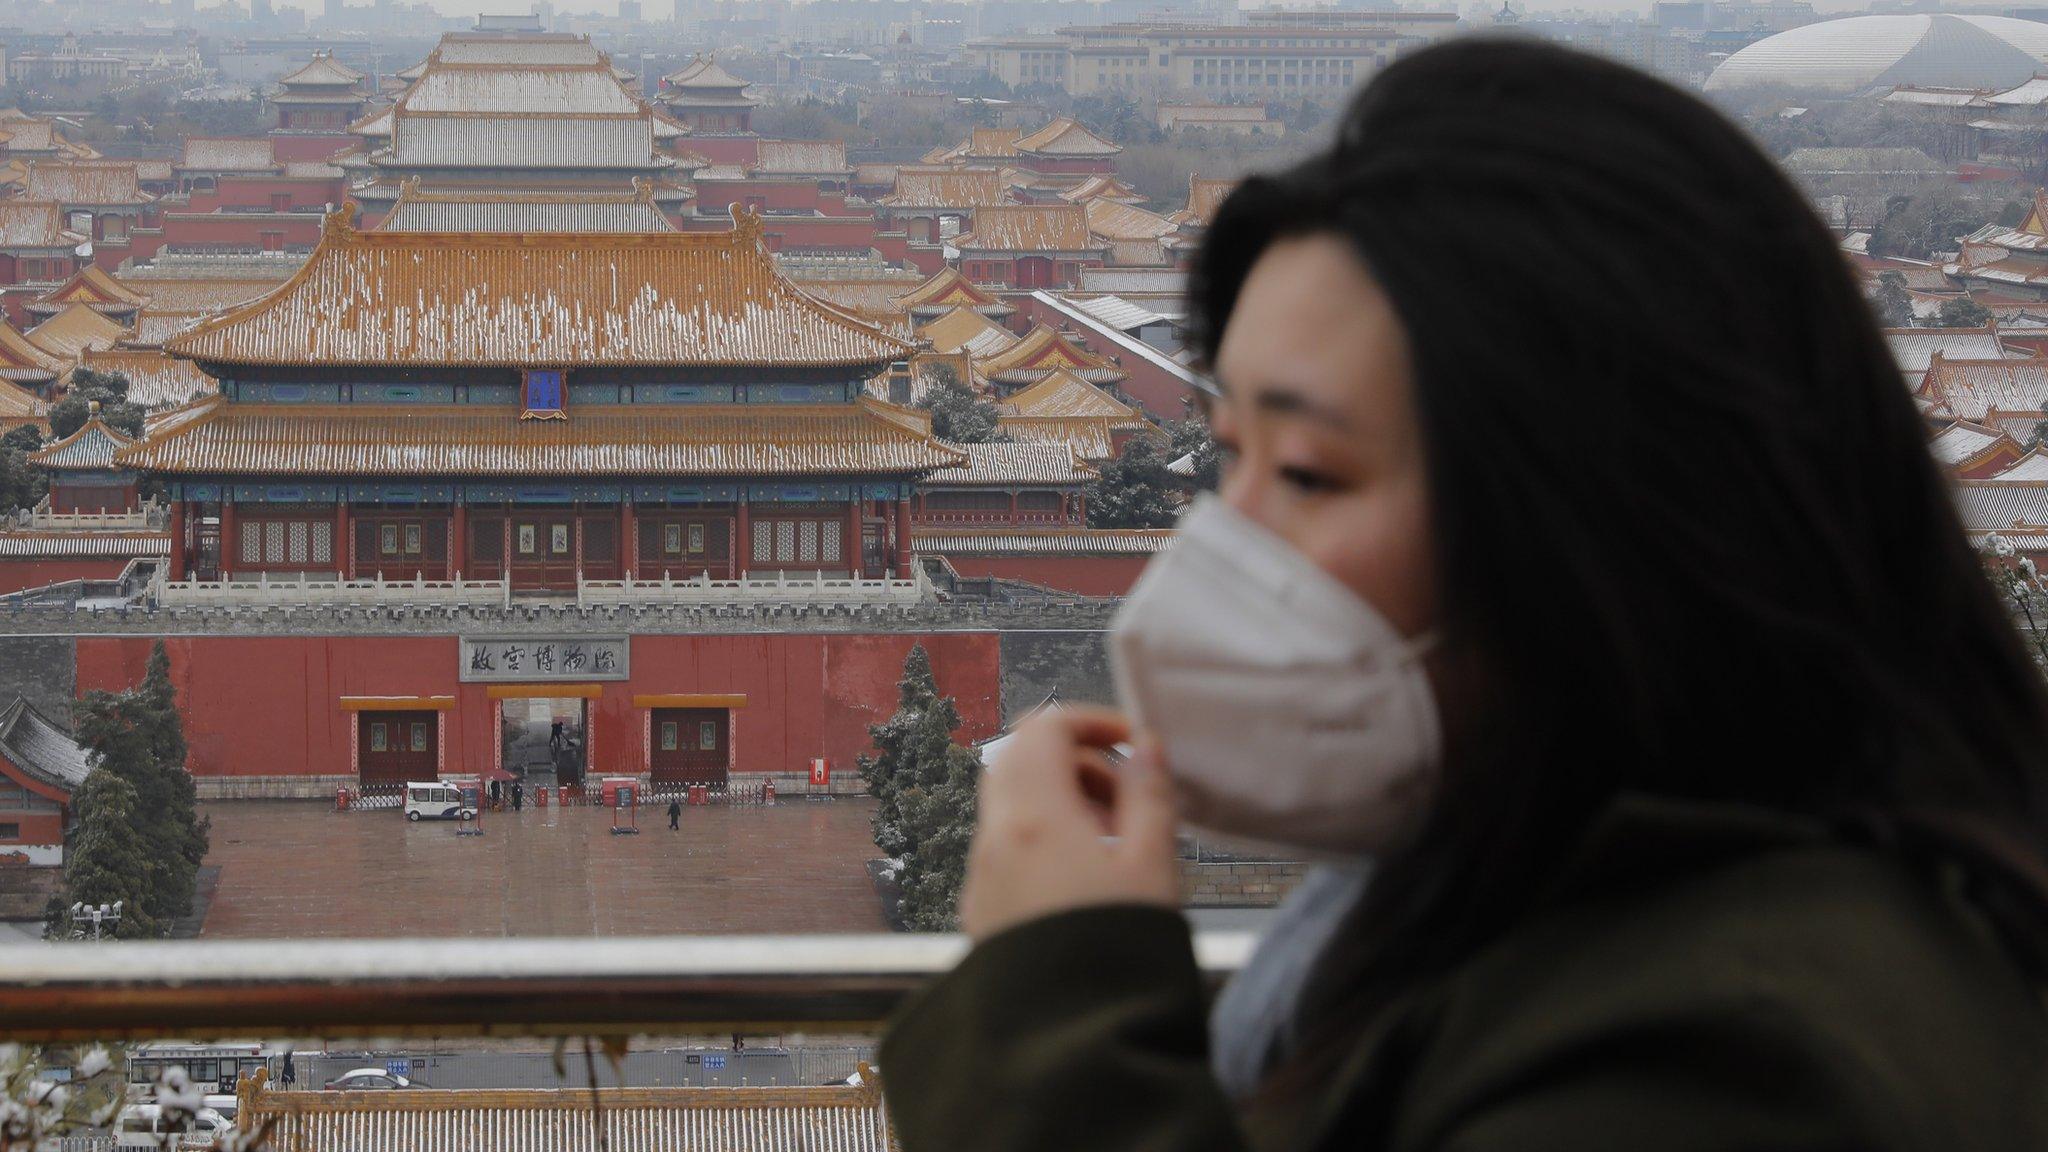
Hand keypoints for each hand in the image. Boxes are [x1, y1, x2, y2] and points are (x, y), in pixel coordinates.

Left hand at [960, 705, 1181, 941]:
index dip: (1090, 720)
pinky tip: (1084, 879)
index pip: (1044, 727)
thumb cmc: (1117, 952)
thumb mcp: (1154, 864)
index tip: (1130, 741)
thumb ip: (1150, 793)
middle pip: (1020, 760)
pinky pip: (1004, 849)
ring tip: (1113, 842)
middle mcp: (993, 839)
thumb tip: (1144, 746)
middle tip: (1124, 794)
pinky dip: (1040, 839)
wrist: (1070, 1041)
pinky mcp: (980, 911)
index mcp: (1034, 815)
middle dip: (1074, 761)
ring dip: (1058, 801)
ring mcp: (980, 877)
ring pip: (1010, 805)